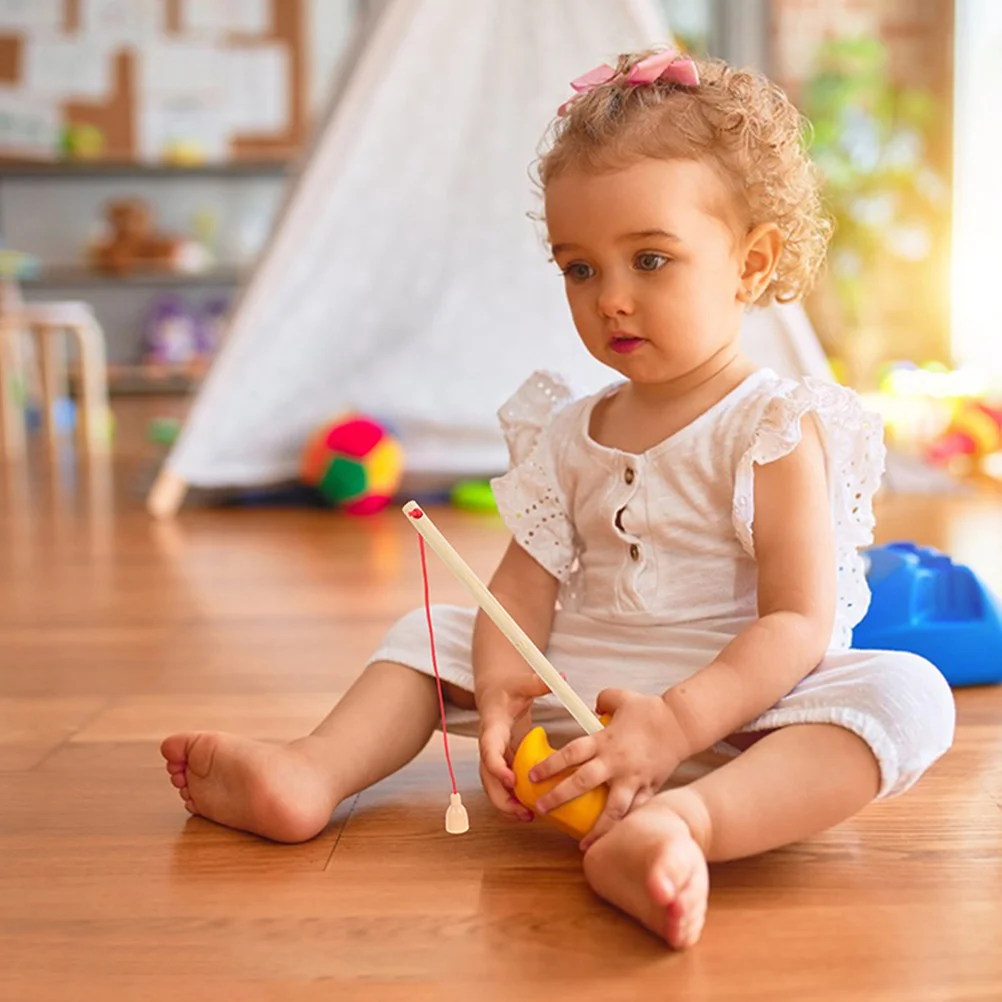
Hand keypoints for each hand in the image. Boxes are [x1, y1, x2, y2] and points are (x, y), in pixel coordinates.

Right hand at [477, 671, 551, 821]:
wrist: (494, 694)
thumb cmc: (508, 689)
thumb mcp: (522, 683)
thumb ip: (538, 682)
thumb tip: (562, 678)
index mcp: (492, 727)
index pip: (488, 750)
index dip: (497, 767)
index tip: (512, 780)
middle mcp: (489, 746)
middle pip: (487, 777)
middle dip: (501, 797)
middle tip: (521, 811)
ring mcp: (494, 756)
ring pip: (493, 786)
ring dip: (506, 803)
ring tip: (527, 817)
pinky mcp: (503, 763)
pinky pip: (503, 785)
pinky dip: (513, 799)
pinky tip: (530, 810)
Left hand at [529, 688, 689, 850]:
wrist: (682, 724)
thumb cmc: (651, 709)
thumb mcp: (621, 697)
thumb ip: (603, 700)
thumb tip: (593, 706)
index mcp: (605, 740)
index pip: (571, 753)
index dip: (550, 765)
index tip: (532, 776)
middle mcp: (616, 762)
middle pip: (583, 782)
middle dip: (559, 797)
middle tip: (540, 808)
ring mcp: (633, 778)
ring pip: (612, 809)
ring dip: (596, 829)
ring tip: (583, 846)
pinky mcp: (649, 789)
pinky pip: (635, 812)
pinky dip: (625, 827)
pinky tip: (617, 841)